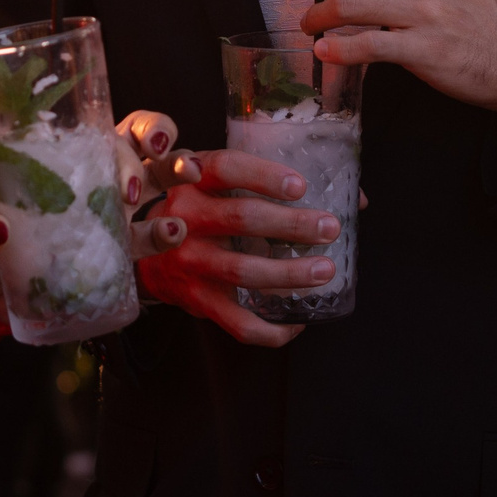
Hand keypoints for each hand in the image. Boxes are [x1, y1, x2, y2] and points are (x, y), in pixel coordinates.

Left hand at [0, 108, 191, 324]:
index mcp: (63, 161)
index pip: (111, 130)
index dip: (142, 127)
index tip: (149, 139)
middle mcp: (93, 182)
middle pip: (142, 150)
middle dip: (164, 147)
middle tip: (164, 157)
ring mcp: (107, 218)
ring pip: (156, 186)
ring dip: (176, 177)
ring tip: (189, 181)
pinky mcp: (113, 257)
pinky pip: (147, 239)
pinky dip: (165, 233)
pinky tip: (172, 232)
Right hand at [131, 143, 340, 347]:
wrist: (141, 253)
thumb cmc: (197, 208)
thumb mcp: (214, 182)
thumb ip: (269, 181)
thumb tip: (355, 197)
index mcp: (193, 180)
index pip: (226, 168)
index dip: (263, 176)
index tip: (300, 186)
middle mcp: (185, 218)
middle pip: (241, 218)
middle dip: (291, 224)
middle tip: (329, 227)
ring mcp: (189, 262)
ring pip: (242, 270)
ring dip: (288, 273)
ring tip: (324, 270)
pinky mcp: (196, 299)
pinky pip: (237, 322)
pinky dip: (271, 328)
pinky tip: (298, 321)